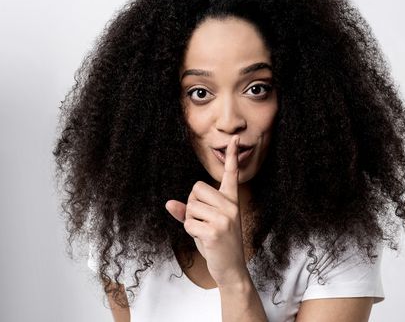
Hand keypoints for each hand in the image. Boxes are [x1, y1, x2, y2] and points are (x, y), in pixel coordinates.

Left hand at [165, 135, 247, 286]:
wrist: (232, 269)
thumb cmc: (218, 244)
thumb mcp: (205, 224)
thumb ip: (188, 212)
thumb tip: (168, 203)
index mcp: (231, 201)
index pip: (231, 174)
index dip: (231, 156)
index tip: (233, 139)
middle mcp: (230, 205)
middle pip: (196, 188)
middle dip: (192, 205)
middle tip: (203, 221)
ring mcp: (225, 217)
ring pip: (190, 206)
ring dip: (190, 220)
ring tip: (204, 231)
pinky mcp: (215, 230)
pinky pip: (188, 222)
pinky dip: (190, 231)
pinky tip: (203, 239)